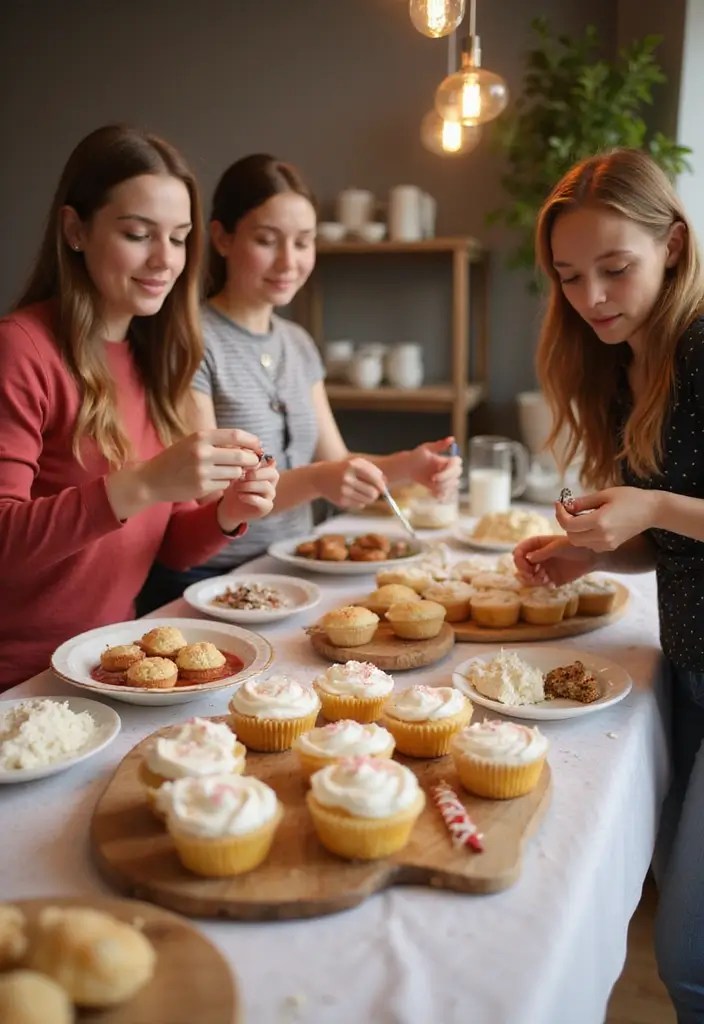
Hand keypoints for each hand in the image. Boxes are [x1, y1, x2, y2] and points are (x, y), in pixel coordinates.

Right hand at [106, 429, 262, 519]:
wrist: (152, 479)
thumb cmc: (176, 458)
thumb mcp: (193, 443)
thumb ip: (218, 442)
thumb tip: (249, 445)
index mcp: (200, 437)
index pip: (236, 436)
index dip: (252, 441)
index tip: (258, 445)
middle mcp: (202, 453)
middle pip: (241, 456)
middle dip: (252, 460)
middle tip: (254, 461)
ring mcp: (202, 472)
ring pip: (235, 472)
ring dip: (237, 472)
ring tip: (227, 471)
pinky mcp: (202, 487)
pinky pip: (225, 485)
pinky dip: (225, 483)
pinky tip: (214, 481)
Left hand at [217, 460, 278, 530]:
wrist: (230, 507)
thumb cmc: (234, 486)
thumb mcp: (235, 472)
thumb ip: (243, 462)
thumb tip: (246, 452)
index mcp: (266, 470)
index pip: (270, 461)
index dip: (256, 462)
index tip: (242, 465)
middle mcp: (271, 482)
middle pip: (273, 473)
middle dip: (256, 474)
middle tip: (242, 476)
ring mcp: (270, 495)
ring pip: (266, 487)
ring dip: (249, 486)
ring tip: (236, 487)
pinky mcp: (266, 507)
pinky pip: (263, 501)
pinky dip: (250, 498)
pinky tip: (240, 496)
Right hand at [317, 457, 386, 509]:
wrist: (320, 477)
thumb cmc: (343, 469)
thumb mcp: (356, 463)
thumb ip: (373, 470)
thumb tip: (386, 482)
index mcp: (353, 466)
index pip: (374, 479)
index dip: (382, 485)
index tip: (383, 488)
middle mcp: (347, 478)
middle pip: (373, 493)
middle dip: (376, 493)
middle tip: (374, 492)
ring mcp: (343, 491)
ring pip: (368, 501)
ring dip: (369, 498)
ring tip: (364, 493)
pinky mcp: (341, 501)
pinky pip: (360, 505)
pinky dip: (360, 502)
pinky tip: (353, 495)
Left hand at [408, 437, 461, 499]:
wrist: (410, 468)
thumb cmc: (417, 456)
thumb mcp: (426, 448)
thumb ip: (439, 445)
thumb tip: (452, 438)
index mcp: (448, 459)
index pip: (457, 464)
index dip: (449, 470)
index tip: (436, 475)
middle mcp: (450, 469)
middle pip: (456, 475)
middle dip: (445, 479)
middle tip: (432, 479)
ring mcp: (448, 479)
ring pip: (453, 486)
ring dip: (442, 487)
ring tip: (430, 484)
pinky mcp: (443, 488)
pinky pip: (447, 494)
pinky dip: (440, 494)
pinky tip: (431, 492)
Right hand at [513, 535, 597, 586]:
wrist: (591, 557)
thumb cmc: (575, 546)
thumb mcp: (558, 547)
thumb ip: (543, 552)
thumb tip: (527, 557)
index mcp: (537, 545)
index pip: (519, 551)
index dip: (518, 559)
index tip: (526, 566)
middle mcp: (537, 557)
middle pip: (520, 565)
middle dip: (524, 572)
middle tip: (533, 575)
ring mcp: (543, 568)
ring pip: (527, 577)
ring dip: (532, 580)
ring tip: (544, 579)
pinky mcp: (550, 579)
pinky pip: (539, 585)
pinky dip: (542, 586)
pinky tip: (551, 584)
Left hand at [554, 486, 657, 551]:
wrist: (652, 511)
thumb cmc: (630, 498)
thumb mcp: (604, 494)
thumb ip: (582, 502)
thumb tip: (565, 506)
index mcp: (600, 522)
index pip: (568, 524)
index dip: (559, 514)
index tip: (560, 503)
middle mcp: (602, 536)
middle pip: (571, 536)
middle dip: (566, 523)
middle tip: (568, 509)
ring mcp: (607, 544)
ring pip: (579, 542)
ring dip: (574, 530)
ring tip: (581, 515)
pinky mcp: (611, 547)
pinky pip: (589, 544)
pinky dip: (585, 536)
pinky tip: (592, 524)